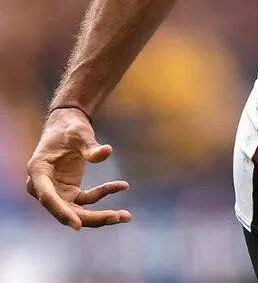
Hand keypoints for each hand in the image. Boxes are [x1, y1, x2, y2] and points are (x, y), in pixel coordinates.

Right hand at [26, 108, 131, 229]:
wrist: (68, 125)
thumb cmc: (70, 128)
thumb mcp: (80, 133)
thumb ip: (90, 146)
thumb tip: (107, 152)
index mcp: (39, 172)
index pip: (48, 198)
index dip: (62, 212)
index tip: (77, 226)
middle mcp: (44, 187)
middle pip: (66, 210)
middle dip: (92, 218)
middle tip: (118, 217)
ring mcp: (57, 192)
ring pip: (77, 211)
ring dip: (101, 215)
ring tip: (126, 215)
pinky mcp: (69, 191)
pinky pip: (87, 199)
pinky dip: (105, 192)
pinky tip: (122, 185)